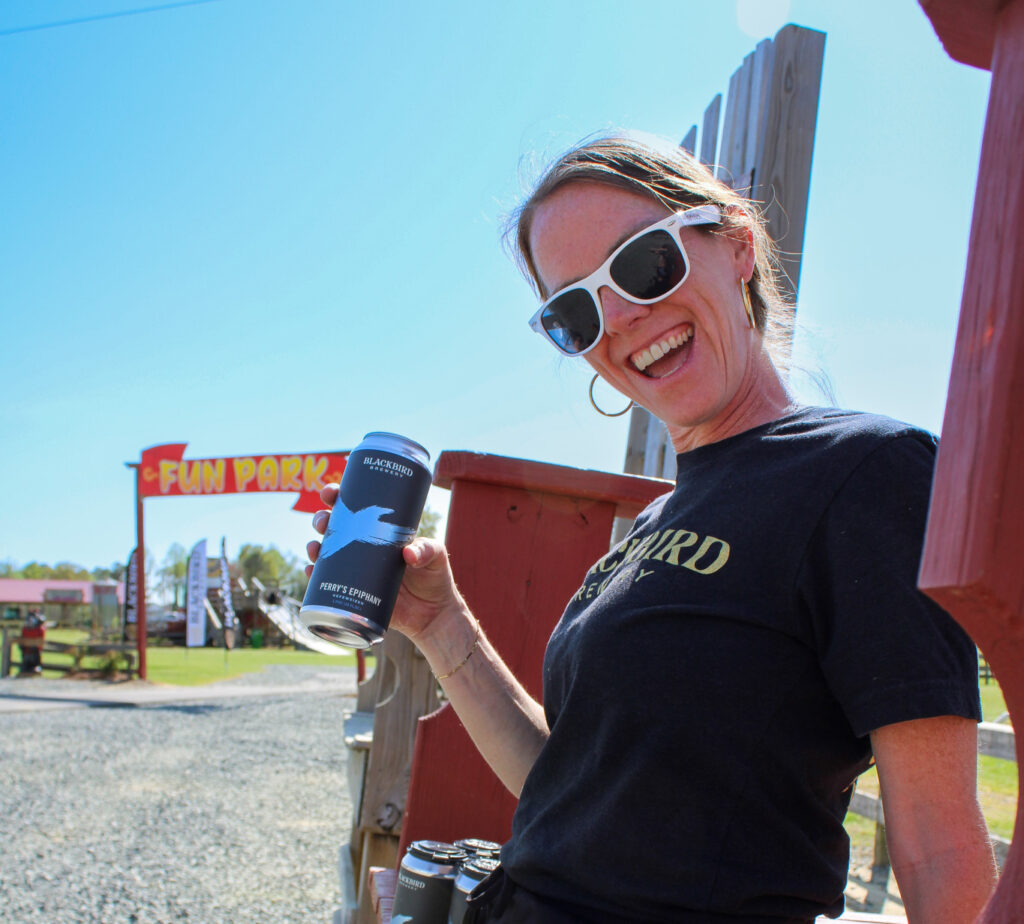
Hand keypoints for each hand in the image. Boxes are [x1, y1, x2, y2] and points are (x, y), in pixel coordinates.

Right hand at [305, 484, 464, 641]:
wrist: (433, 615)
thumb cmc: (435, 577)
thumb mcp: (436, 557)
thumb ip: (427, 551)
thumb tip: (408, 554)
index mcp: (381, 532)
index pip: (357, 508)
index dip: (339, 498)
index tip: (331, 492)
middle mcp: (365, 548)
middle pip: (335, 528)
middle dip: (322, 520)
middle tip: (323, 521)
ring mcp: (357, 570)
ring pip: (327, 553)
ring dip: (314, 547)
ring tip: (315, 548)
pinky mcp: (354, 592)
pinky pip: (327, 582)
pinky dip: (315, 575)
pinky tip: (311, 571)